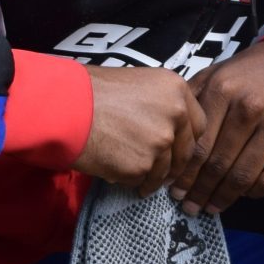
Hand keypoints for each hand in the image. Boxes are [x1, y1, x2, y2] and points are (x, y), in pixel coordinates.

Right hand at [78, 66, 203, 191]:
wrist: (64, 106)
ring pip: (165, 170)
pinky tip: (117, 173)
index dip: (187, 139)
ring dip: (153, 177)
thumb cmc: (91, 90)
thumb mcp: (138, 83)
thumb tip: (168, 125)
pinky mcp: (143, 165)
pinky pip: (142, 179)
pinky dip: (131, 180)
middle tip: (162, 171)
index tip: (178, 147)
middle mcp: (176, 114)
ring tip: (138, 179)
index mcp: (177, 90)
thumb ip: (160, 103)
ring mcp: (161, 142)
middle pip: (187, 151)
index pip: (198, 124)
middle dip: (174, 163)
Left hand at [173, 36, 263, 215]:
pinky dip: (254, 193)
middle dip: (199, 190)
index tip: (174, 190)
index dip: (184, 174)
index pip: (198, 145)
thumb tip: (169, 131)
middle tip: (189, 205)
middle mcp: (250, 108)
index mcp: (224, 90)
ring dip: (224, 198)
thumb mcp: (220, 72)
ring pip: (243, 177)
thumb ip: (194, 97)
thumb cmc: (258, 71)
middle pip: (217, 164)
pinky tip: (244, 194)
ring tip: (212, 206)